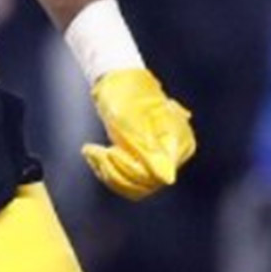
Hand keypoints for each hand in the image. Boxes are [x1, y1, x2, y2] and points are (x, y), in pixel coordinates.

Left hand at [85, 67, 194, 200]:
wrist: (118, 83)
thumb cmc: (127, 95)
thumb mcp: (134, 121)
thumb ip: (150, 149)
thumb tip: (167, 178)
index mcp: (178, 141)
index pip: (156, 173)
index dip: (131, 167)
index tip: (110, 151)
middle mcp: (174, 154)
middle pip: (146, 183)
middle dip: (116, 170)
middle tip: (95, 150)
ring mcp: (159, 160)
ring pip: (136, 188)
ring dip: (109, 173)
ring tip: (92, 152)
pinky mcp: (144, 165)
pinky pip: (127, 185)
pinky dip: (107, 174)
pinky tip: (94, 156)